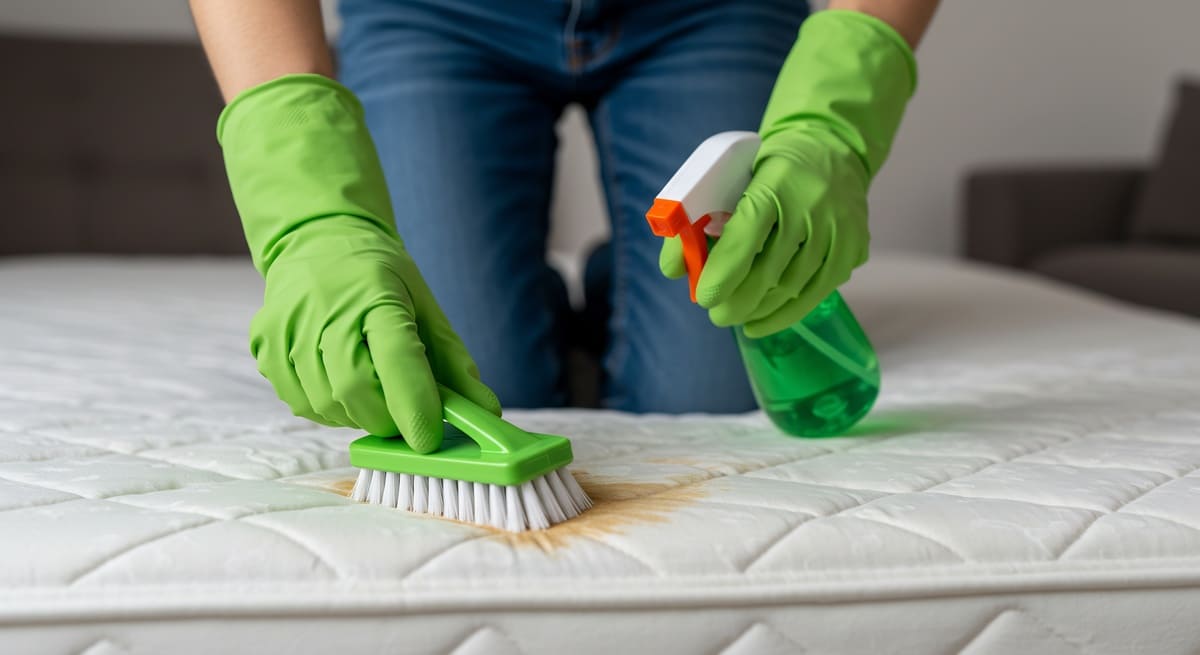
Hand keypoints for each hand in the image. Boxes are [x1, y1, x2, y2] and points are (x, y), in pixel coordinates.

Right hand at [252, 217, 498, 451]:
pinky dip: (327, 408)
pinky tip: (338, 383)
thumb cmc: (380, 279)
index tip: (429, 438)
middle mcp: (326, 308)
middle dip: (386, 419)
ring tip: (370, 390)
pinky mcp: (264, 343)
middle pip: (355, 390)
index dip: (414, 405)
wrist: (319, 240)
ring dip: (357, 414)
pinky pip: (299, 402)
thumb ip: (453, 363)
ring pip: (325, 403)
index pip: (397, 357)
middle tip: (402, 415)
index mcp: (376, 294)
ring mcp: (288, 326)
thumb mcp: (426, 307)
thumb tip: (485, 412)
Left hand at [659, 129, 868, 337]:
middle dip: (738, 301)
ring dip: (759, 309)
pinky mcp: (853, 247)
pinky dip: (786, 313)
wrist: (830, 147)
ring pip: (793, 286)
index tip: (705, 298)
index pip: (747, 234)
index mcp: (775, 182)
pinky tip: (761, 322)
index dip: (724, 272)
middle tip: (716, 314)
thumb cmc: (767, 167)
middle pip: (771, 269)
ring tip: (735, 315)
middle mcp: (811, 205)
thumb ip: (696, 219)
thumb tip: (674, 268)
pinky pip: (817, 292)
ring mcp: (837, 228)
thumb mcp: (731, 176)